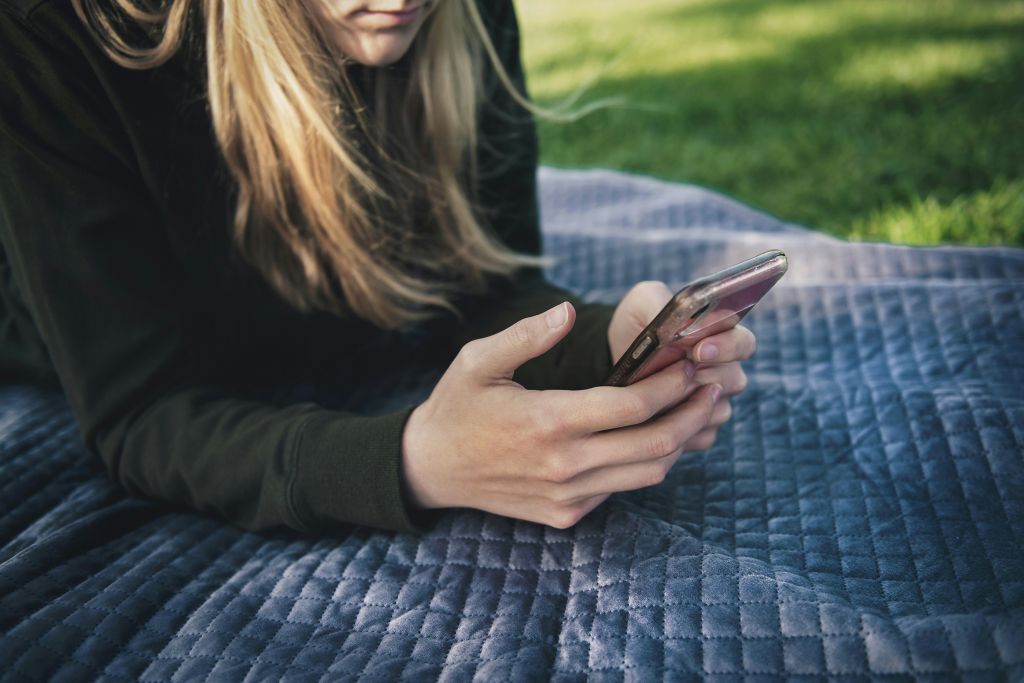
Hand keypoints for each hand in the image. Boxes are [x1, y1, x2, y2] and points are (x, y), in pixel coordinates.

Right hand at [401, 302, 721, 528]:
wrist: (432, 468)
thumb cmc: (457, 406)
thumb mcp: (478, 360)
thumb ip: (527, 335)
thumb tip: (568, 311)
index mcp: (547, 421)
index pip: (632, 404)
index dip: (672, 383)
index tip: (691, 363)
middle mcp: (564, 465)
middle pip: (655, 444)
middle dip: (692, 412)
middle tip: (712, 387)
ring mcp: (567, 496)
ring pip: (647, 473)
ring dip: (678, 441)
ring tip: (693, 410)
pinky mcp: (566, 514)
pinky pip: (621, 488)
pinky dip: (644, 462)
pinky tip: (650, 435)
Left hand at [607, 280, 756, 450]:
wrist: (613, 359)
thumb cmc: (636, 325)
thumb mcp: (643, 302)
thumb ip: (663, 301)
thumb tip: (686, 323)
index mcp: (721, 337)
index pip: (744, 343)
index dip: (726, 347)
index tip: (698, 349)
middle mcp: (725, 371)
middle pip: (734, 380)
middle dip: (703, 376)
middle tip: (677, 373)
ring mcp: (714, 403)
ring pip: (717, 410)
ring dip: (688, 403)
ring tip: (658, 395)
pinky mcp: (699, 430)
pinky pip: (701, 435)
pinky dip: (680, 428)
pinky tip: (656, 419)